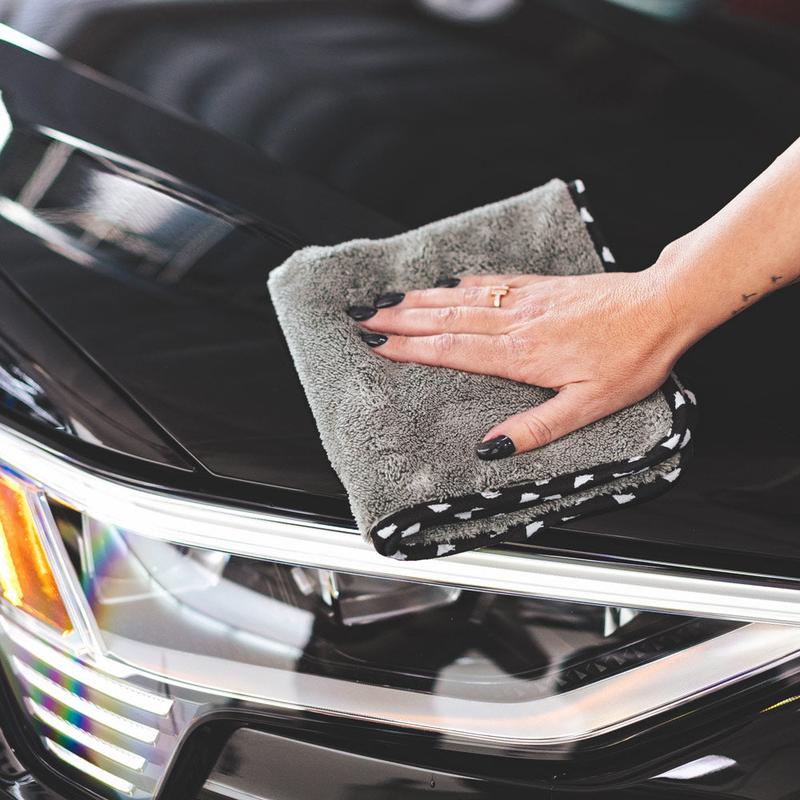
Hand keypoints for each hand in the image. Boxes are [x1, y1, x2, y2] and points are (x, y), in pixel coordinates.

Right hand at [355, 269, 694, 458]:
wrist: (664, 307)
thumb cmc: (631, 359)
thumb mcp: (589, 406)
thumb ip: (536, 427)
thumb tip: (491, 447)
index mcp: (522, 354)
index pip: (453, 351)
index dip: (411, 348)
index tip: (377, 344)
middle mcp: (516, 321)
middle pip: (446, 319)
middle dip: (401, 318)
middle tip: (363, 315)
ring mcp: (527, 299)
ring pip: (462, 298)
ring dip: (422, 298)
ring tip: (389, 298)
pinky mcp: (542, 286)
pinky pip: (492, 281)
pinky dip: (462, 282)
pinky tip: (447, 282)